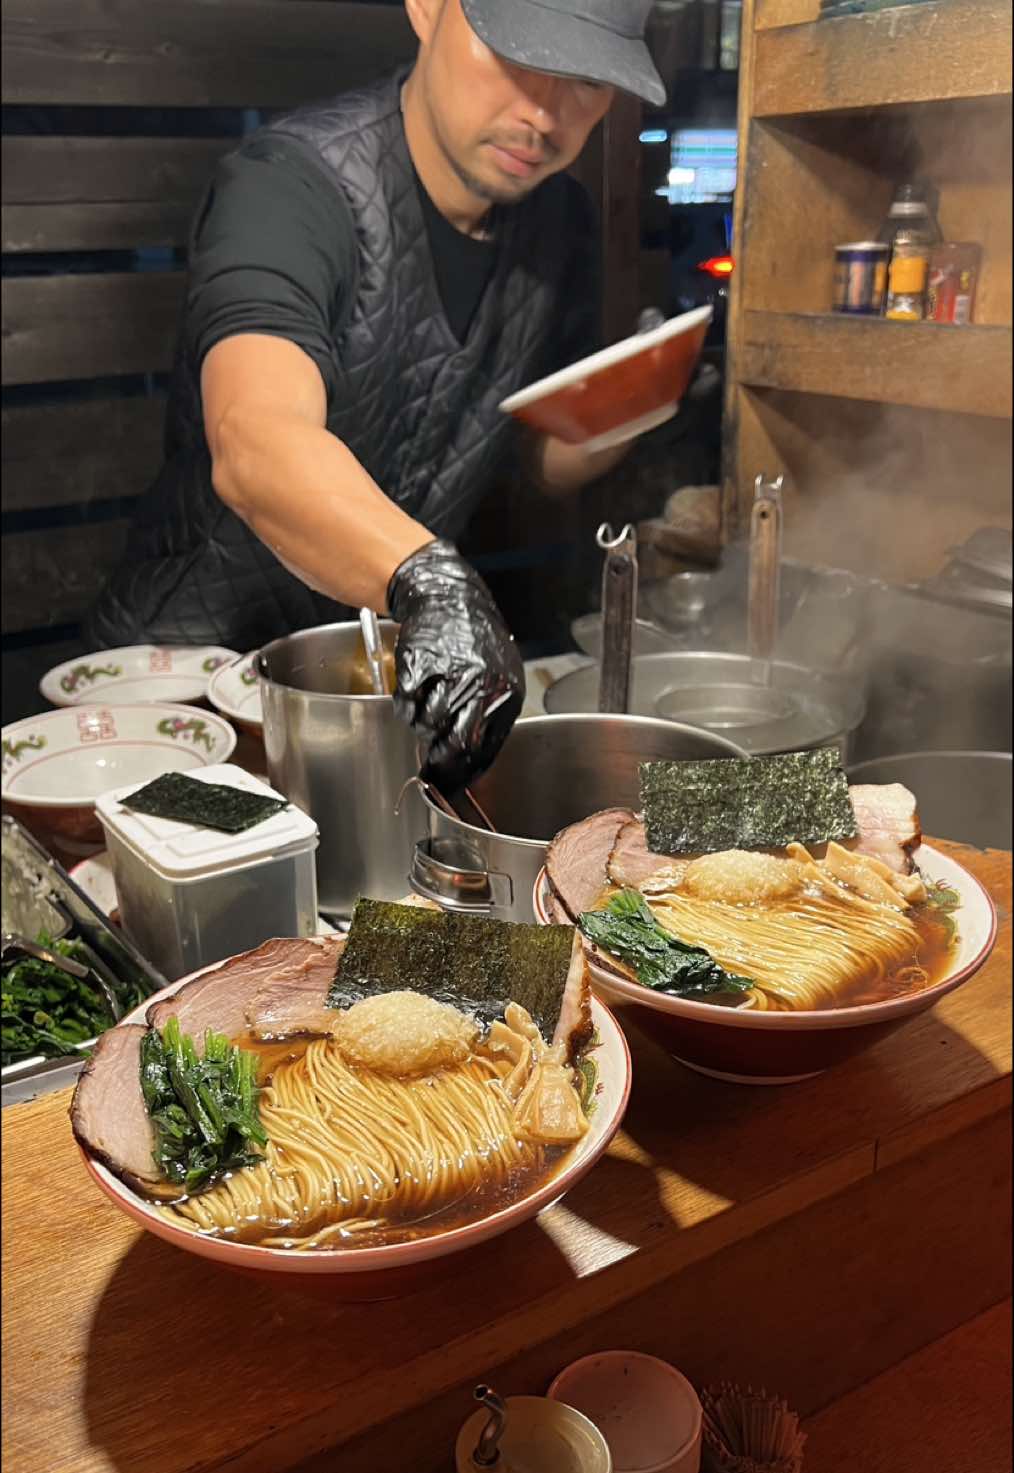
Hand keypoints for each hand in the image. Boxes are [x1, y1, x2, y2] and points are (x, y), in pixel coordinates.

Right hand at [387, 540, 524, 791]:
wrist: (447, 598)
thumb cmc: (473, 642)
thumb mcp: (498, 678)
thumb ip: (489, 718)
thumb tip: (469, 767)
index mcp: (505, 692)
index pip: (485, 748)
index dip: (463, 771)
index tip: (449, 783)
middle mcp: (481, 684)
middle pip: (456, 742)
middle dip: (439, 759)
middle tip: (430, 765)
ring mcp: (449, 673)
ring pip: (427, 724)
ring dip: (422, 727)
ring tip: (425, 713)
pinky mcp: (420, 664)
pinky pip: (407, 704)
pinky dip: (405, 708)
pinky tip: (414, 696)